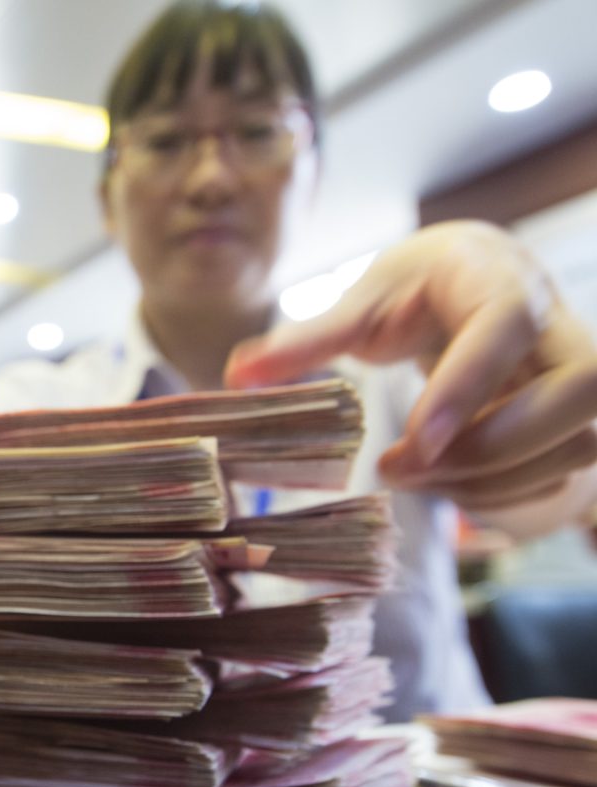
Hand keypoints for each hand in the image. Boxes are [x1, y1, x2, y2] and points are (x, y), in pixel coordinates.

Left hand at [225, 220, 596, 511]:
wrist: (480, 282)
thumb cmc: (420, 290)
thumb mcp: (364, 301)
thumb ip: (308, 339)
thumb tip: (238, 373)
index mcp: (502, 281)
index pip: (505, 327)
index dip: (465, 388)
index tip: (414, 442)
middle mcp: (563, 329)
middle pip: (572, 395)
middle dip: (486, 447)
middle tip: (397, 467)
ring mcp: (581, 381)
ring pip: (574, 444)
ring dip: (489, 478)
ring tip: (409, 473)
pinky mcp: (579, 423)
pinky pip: (564, 474)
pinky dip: (501, 492)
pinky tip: (444, 482)